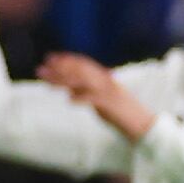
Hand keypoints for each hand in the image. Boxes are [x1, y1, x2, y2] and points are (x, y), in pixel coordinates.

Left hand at [39, 51, 155, 141]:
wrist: (142, 124)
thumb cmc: (120, 113)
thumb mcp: (102, 98)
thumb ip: (88, 90)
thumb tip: (70, 87)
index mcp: (105, 78)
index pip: (84, 64)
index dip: (67, 60)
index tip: (50, 58)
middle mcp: (106, 82)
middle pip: (80, 71)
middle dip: (59, 69)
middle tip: (41, 68)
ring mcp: (109, 92)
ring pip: (83, 83)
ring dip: (63, 82)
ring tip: (47, 83)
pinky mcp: (111, 105)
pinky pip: (94, 99)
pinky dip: (82, 98)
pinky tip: (69, 100)